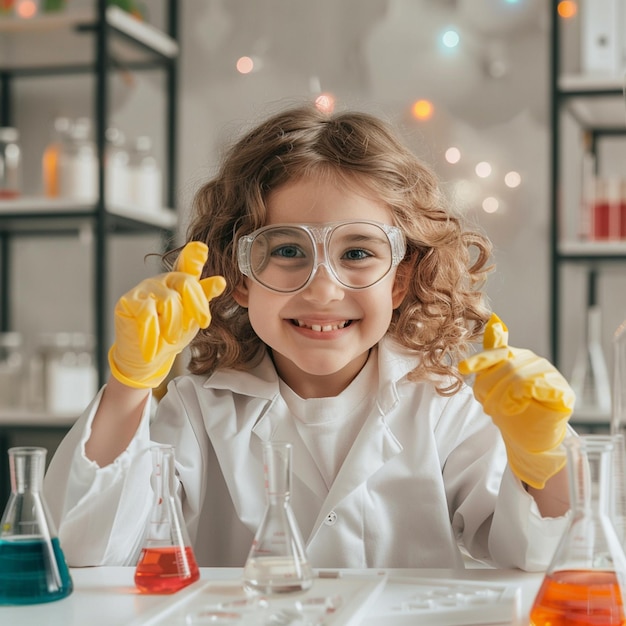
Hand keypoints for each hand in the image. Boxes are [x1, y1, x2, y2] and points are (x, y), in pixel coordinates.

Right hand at [108, 242, 225, 388]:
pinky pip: (147, 315)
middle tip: (202, 323)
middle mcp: (165, 280)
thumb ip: (204, 296)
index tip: (202, 248)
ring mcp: (146, 287)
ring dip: (174, 325)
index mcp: (183, 281)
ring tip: (171, 338)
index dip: (194, 255)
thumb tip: (221, 281)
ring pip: (170, 301)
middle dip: (197, 306)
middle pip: (186, 282)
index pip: (189, 263)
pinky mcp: (129, 300)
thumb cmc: (172, 332)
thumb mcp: (193, 316)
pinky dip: (152, 335)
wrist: (150, 356)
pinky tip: (151, 349)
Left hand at [459, 313, 573, 488]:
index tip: (462, 369)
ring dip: (504, 398)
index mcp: (517, 357)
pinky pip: (537, 386)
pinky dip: (524, 397)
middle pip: (504, 367)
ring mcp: (550, 374)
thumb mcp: (493, 384)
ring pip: (518, 378)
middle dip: (490, 390)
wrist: (531, 439)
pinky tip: (520, 404)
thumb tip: (494, 321)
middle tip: (488, 407)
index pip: (497, 352)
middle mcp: (534, 361)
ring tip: (504, 410)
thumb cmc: (511, 411)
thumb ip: (491, 357)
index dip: (480, 360)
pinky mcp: (562, 390)